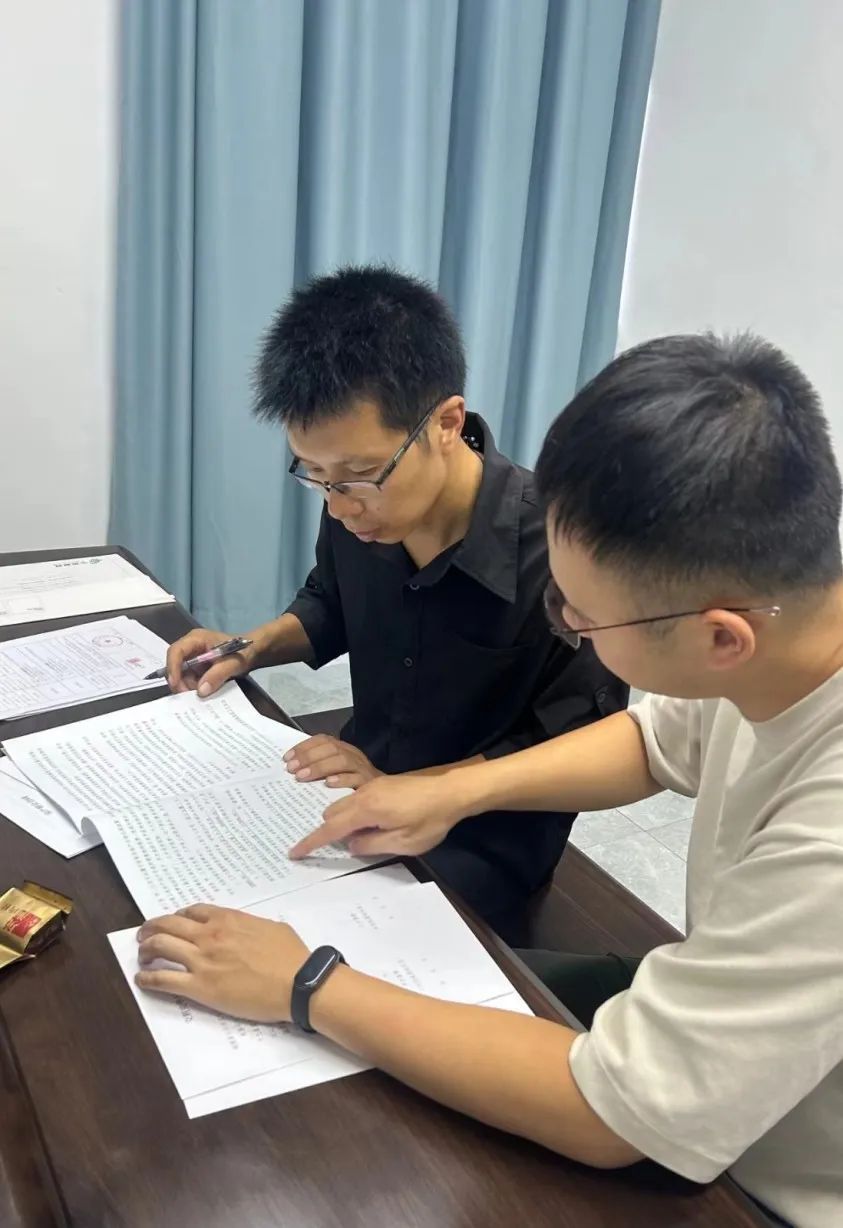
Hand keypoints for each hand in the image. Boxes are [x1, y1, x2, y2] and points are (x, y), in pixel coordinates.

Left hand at [135, 904, 308, 1021]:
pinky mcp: (199, 987)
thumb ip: (250, 926)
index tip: (173, 922)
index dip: (177, 916)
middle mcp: (209, 935)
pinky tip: (141, 979)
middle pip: (168, 925)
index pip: (191, 912)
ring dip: (146, 949)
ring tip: (142, 954)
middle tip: (144, 935)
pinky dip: (148, 978)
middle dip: (151, 928)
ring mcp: (202, 960)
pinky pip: (163, 979)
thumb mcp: (271, 928)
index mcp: (228, 919)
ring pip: (160, 946)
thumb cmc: (291, 956)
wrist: (296, 983)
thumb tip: (246, 931)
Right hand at [166, 627, 258, 695]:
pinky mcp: (195, 667)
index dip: (173, 667)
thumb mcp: (233, 663)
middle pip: (175, 664)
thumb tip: (201, 691)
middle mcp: (190, 647)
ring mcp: (192, 658)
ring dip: (188, 686)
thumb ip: (217, 675)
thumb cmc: (242, 652)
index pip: (176, 651)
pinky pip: (188, 679)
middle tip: (190, 695)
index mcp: (196, 639)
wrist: (251, 653)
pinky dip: (194, 687)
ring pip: (181, 675)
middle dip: (180, 681)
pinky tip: (204, 691)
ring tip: (203, 692)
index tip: (176, 684)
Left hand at [283, 735, 381, 788]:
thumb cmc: (354, 786)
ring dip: (320, 767)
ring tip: (302, 777)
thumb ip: (319, 769)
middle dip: (308, 757)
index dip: (304, 747)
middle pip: (331, 748)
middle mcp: (353, 755)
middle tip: (291, 770)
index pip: (323, 740)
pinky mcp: (370, 783)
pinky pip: (357, 779)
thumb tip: (292, 770)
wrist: (384, 796)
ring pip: (342, 760)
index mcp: (344, 749)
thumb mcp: (336, 773)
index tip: (286, 758)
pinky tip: (328, 784)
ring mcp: (362, 768)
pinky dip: (342, 780)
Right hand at [289, 773, 459, 859]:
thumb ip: (372, 845)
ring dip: (342, 820)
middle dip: (328, 831)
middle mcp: (365, 793)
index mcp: (367, 809)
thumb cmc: (431, 819)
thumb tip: (350, 845)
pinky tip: (370, 822)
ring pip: (344, 804)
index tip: (294, 852)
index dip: (312, 842)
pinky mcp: (383, 783)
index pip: (330, 828)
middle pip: (333, 813)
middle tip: (333, 849)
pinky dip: (353, 812)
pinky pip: (356, 798)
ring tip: (356, 837)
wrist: (452, 790)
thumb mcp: (403, 842)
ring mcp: (374, 786)